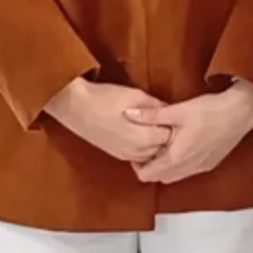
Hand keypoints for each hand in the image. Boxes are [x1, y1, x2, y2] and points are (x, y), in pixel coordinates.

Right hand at [44, 78, 171, 162]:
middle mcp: (136, 152)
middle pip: (163, 148)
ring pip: (151, 154)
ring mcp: (124, 155)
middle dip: (166, 136)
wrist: (76, 106)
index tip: (175, 115)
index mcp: (144, 138)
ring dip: (155, 143)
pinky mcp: (116, 154)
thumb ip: (158, 108)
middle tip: (168, 120)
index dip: (174, 124)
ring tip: (155, 125)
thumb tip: (171, 111)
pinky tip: (142, 132)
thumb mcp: (139, 97)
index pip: (171, 136)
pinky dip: (144, 147)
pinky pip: (138, 156)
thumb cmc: (106, 98)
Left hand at [126, 80, 252, 184]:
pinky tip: (184, 144)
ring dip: (166, 165)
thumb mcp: (178, 111)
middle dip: (151, 165)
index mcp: (177, 158)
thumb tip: (128, 113)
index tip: (139, 148)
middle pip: (160, 177)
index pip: (147, 175)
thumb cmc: (212, 110)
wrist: (243, 110)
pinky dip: (180, 163)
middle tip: (150, 146)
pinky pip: (188, 171)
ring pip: (175, 175)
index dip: (137, 164)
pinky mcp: (211, 163)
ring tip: (166, 144)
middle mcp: (188, 168)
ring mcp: (201, 167)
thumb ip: (151, 116)